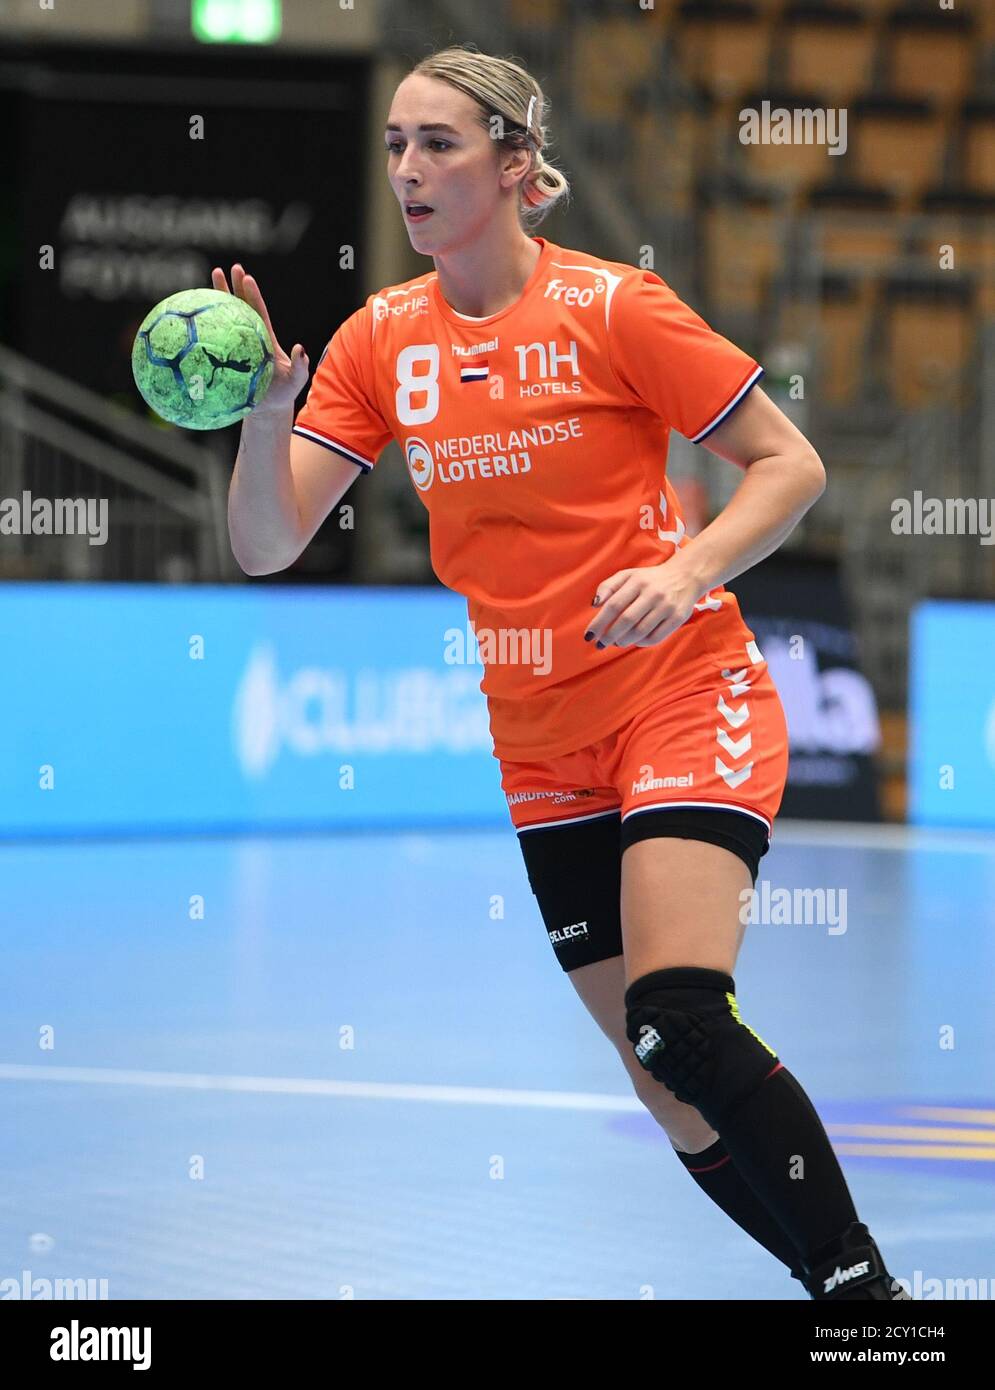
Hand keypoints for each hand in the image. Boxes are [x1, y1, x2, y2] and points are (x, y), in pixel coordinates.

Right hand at [211, 263, 308, 414]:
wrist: (267, 409)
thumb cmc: (282, 394)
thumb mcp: (295, 380)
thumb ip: (300, 366)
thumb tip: (301, 348)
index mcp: (264, 337)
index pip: (257, 311)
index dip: (252, 294)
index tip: (246, 277)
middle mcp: (249, 337)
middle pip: (238, 308)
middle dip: (231, 287)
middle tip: (223, 269)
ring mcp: (236, 347)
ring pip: (223, 321)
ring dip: (214, 302)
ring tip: (206, 284)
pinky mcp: (225, 358)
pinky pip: (211, 343)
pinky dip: (200, 331)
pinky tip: (186, 321)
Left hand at [585, 558, 703, 647]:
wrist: (685, 576)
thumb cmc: (650, 579)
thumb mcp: (628, 575)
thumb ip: (608, 586)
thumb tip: (594, 604)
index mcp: (637, 581)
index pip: (613, 604)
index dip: (599, 622)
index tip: (589, 635)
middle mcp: (653, 593)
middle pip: (626, 620)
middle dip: (609, 635)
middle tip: (600, 644)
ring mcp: (667, 606)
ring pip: (640, 631)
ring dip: (624, 641)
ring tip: (616, 642)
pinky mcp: (678, 617)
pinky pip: (656, 637)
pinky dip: (641, 643)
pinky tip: (634, 641)